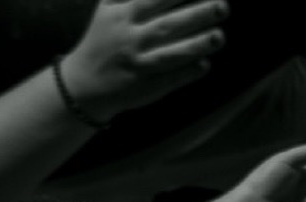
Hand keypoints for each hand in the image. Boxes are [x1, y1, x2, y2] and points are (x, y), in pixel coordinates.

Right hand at [61, 0, 228, 120]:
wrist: (82, 86)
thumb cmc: (101, 40)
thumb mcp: (107, 9)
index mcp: (123, 16)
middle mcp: (131, 40)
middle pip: (169, 25)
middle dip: (198, 15)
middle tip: (224, 6)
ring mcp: (138, 66)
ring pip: (171, 55)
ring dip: (197, 46)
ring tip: (219, 36)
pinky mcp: (144, 89)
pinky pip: (169, 81)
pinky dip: (186, 73)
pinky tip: (205, 65)